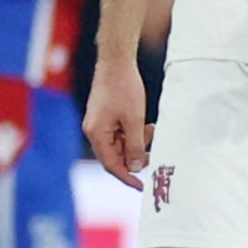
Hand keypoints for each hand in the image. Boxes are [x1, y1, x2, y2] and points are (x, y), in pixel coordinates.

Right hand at [84, 56, 151, 186]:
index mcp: (96, 134)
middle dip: (135, 156)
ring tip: (151, 129)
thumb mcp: (135, 120)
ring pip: (119, 144)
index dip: (126, 177)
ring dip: (136, 142)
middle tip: (153, 152)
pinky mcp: (104, 116)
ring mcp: (98, 123)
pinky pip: (119, 133)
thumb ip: (135, 146)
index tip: (141, 187)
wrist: (117, 61)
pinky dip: (132, 132)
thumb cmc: (124, 88)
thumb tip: (134, 167)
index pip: (111, 165)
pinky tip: (145, 124)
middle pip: (114, 155)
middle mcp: (94, 130)